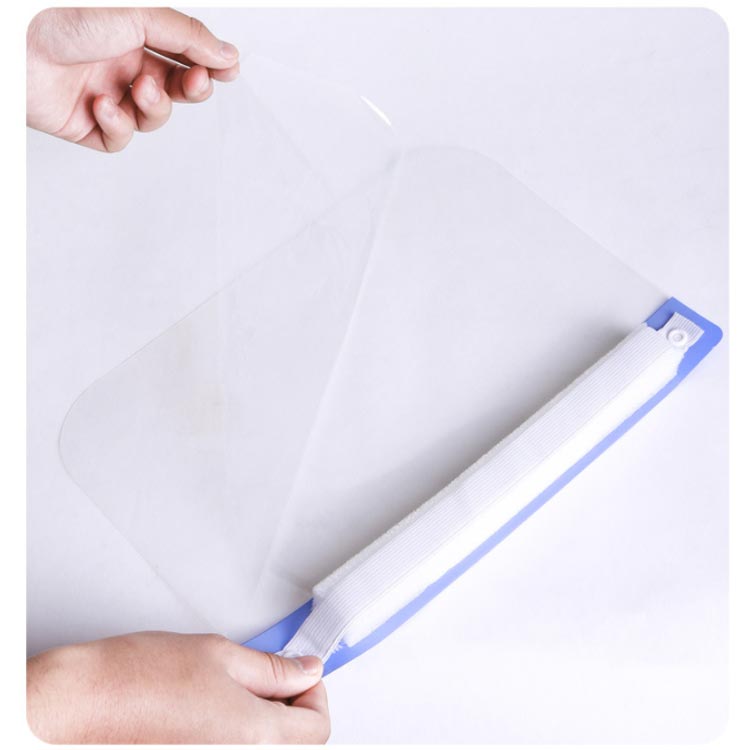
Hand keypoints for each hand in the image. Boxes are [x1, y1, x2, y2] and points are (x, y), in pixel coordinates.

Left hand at [26, 8, 240, 151]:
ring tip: (137, 88)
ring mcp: (105, 94)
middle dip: (190, 89)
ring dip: (152, 106)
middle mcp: (119, 64)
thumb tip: (227, 54)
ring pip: (151, 118)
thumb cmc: (61, 16)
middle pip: (174, 89)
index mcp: (131, 34)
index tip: (228, 70)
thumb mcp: (137, 15)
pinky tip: (103, 105)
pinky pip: (119, 139)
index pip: (182, 54)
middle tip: (195, 83)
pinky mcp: (86, 125)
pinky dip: (118, 126)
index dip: (208, 64)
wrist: (14, 44)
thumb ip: (186, 37)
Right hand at [26, 632, 329, 743]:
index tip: (301, 674)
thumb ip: (272, 668)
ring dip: (263, 721)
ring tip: (233, 690)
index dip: (314, 694)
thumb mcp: (219, 654)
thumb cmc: (137, 680)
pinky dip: (235, 733)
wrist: (79, 706)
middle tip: (269, 678)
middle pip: (295, 744)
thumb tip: (305, 670)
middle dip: (290, 708)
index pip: (317, 727)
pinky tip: (211, 710)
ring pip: (265, 748)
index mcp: (255, 736)